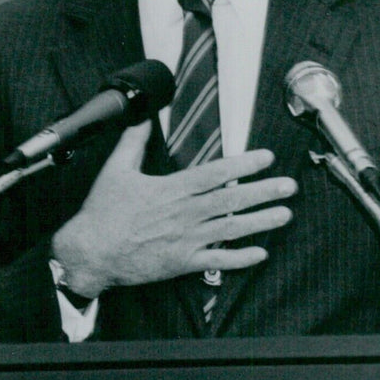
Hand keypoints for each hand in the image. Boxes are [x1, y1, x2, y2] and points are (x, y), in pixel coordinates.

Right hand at [51, 120, 296, 297]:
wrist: (90, 253)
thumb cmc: (102, 213)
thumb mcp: (115, 170)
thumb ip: (133, 141)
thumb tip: (142, 116)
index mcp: (172, 189)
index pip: (216, 173)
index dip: (244, 164)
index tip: (266, 157)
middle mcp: (185, 214)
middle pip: (231, 200)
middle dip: (263, 191)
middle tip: (289, 186)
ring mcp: (186, 240)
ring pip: (231, 229)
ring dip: (260, 222)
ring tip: (284, 214)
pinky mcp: (182, 263)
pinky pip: (217, 261)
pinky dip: (240, 258)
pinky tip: (261, 253)